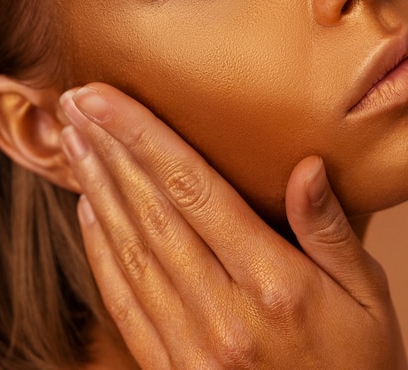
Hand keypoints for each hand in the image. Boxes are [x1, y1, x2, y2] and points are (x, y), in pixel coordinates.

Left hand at [59, 83, 406, 369]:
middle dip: (110, 149)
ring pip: (132, 250)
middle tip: (77, 104)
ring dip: (97, 189)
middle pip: (152, 211)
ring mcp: (192, 346)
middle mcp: (224, 312)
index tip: (104, 99)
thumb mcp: (366, 295)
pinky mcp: (172, 368)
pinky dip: (101, 251)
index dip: (144, 137)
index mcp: (274, 283)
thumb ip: (330, 230)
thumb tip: (305, 168)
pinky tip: (87, 211)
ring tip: (74, 142)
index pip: (194, 189)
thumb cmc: (357, 362)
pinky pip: (126, 302)